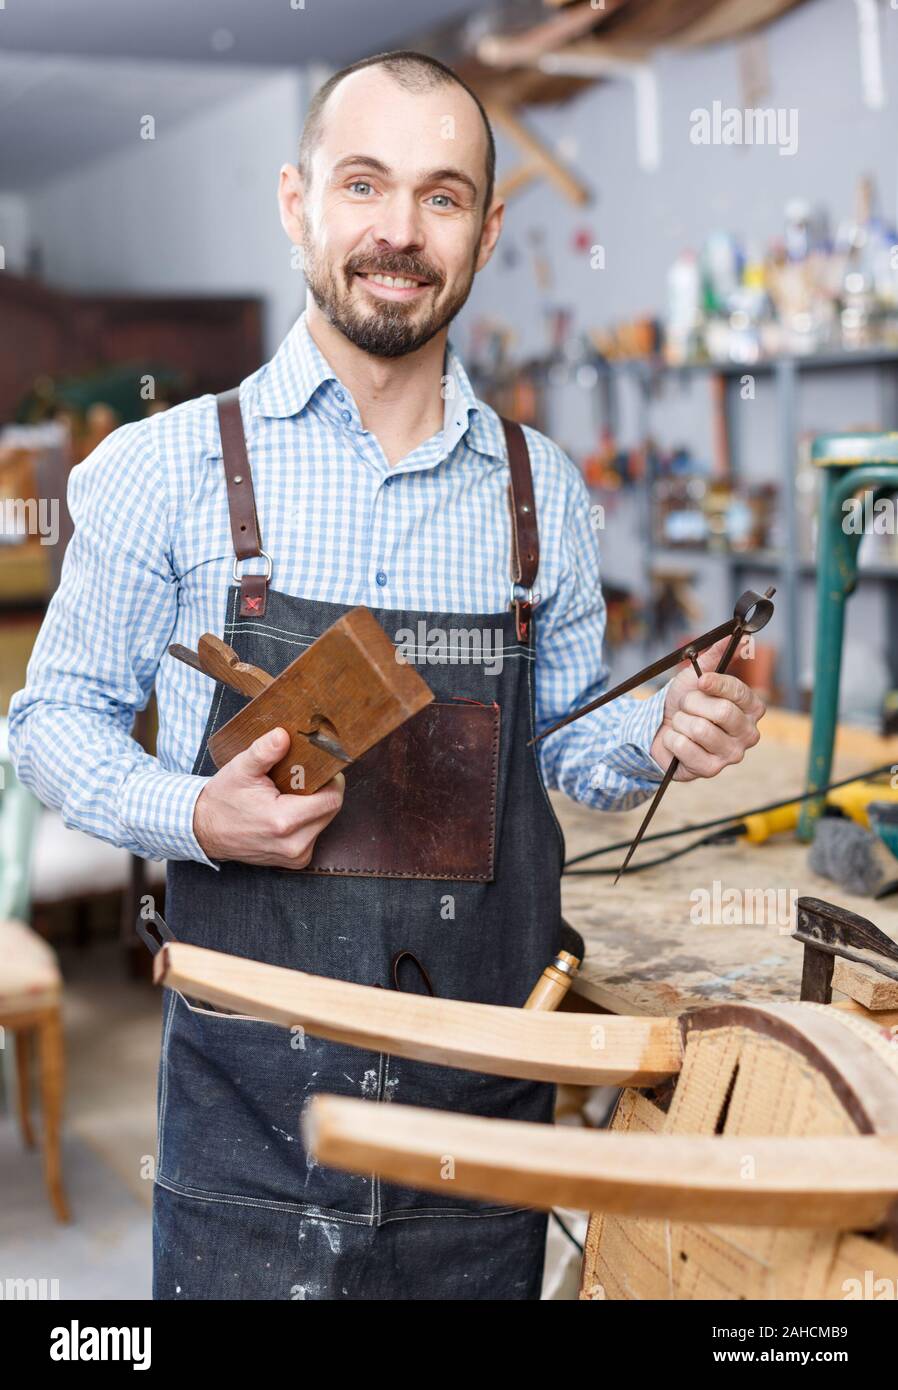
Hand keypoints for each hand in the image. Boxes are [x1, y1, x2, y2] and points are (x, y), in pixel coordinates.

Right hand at [193, 726, 344, 866]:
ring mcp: (296, 856)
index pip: (332, 799)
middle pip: (331, 810)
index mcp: (283, 822)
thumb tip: (283, 736)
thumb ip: (264, 751)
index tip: (320, 768)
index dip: (331, 780)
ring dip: (315, 805)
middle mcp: (294, 844)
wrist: (205, 830)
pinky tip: (289, 811)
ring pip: (325, 822)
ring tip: (292, 794)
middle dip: (322, 791)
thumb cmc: (223, 799)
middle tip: (303, 778)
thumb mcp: (241, 769)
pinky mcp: (296, 860)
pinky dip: (308, 820)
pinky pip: (315, 833)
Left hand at [649, 636, 764, 781]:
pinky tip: (676, 742)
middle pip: (722, 712)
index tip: (700, 681)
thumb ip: (717, 655)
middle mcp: (749, 733)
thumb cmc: (684, 703)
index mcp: (753, 708)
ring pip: (700, 729)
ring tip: (681, 723)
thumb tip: (742, 636)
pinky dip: (672, 740)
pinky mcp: (711, 770)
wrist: (660, 729)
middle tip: (687, 707)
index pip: (739, 692)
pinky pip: (684, 747)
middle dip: (693, 704)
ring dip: (680, 722)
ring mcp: (732, 755)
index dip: (716, 684)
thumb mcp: (697, 675)